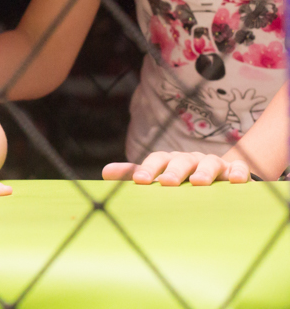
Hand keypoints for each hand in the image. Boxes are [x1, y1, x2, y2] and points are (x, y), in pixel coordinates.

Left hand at [102, 151, 249, 184]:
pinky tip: (236, 181)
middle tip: (167, 183)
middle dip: (174, 171)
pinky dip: (237, 173)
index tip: (139, 182)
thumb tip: (105, 172)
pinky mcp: (235, 171)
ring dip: (204, 172)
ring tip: (199, 183)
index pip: (156, 159)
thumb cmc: (180, 178)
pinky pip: (238, 169)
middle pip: (181, 161)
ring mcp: (214, 164)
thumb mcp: (157, 176)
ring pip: (209, 163)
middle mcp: (191, 159)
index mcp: (170, 160)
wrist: (215, 175)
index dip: (147, 169)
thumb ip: (134, 174)